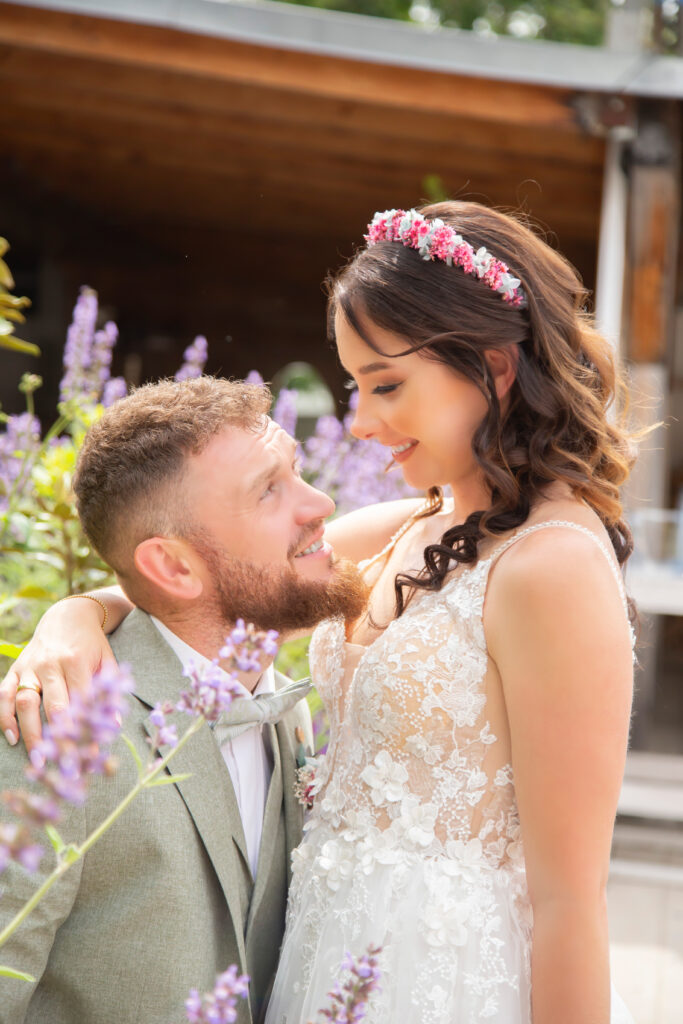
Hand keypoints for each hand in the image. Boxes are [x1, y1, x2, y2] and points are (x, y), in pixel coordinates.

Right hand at [0, 597, 115, 751]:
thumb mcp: (108, 661)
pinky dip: (5, 717)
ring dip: (30, 733)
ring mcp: (30, 666)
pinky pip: (5, 694)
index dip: (85, 731)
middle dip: (59, 739)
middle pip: (53, 708)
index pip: (81, 704)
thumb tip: (114, 725)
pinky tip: (12, 738)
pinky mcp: (16, 667)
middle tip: (63, 767)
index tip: (90, 757)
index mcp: (77, 662)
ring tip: (37, 759)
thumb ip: (110, 691)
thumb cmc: (92, 644)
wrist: (68, 615)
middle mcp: (51, 664)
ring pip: (26, 703)